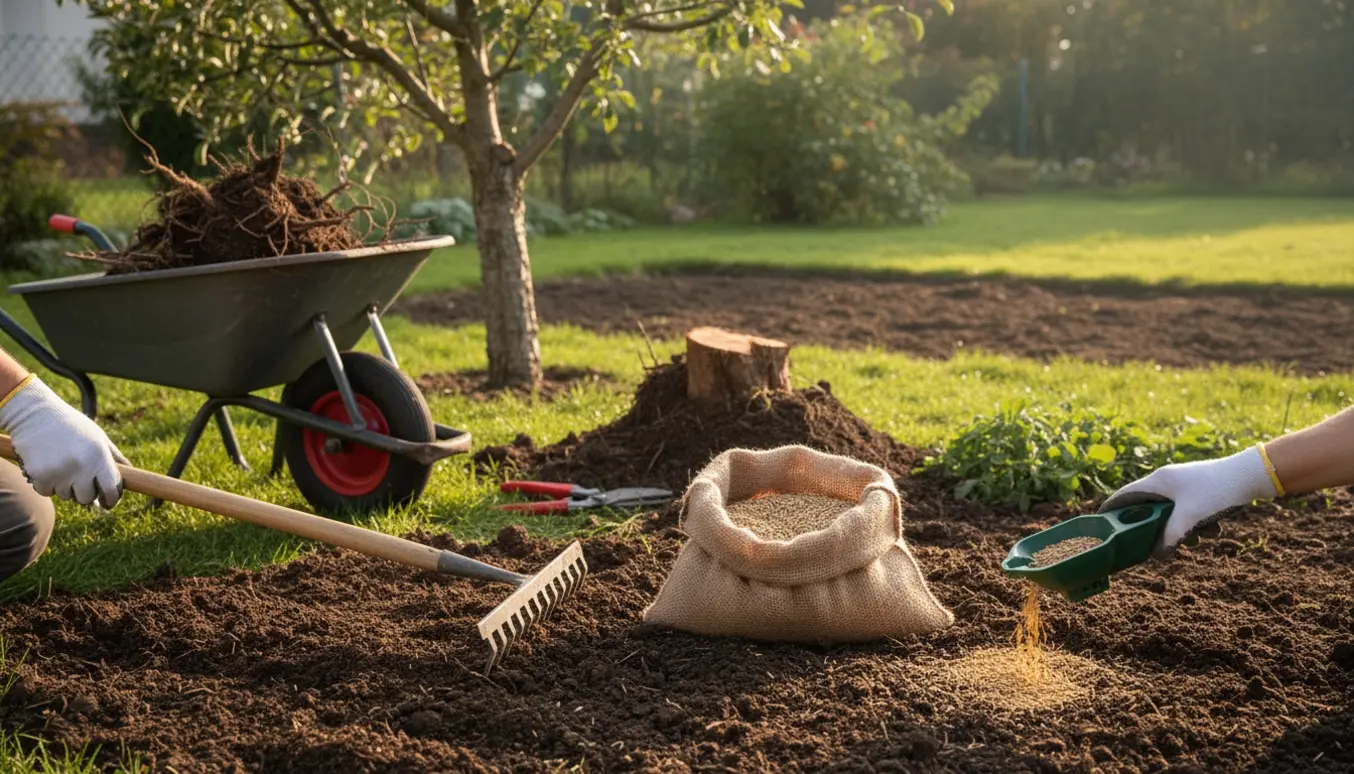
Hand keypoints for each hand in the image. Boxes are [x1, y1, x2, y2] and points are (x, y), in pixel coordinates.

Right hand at [0, 375, 125, 507]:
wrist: (35, 414)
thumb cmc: (71, 426)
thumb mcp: (98, 437)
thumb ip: (114, 458)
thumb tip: (129, 479)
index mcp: (99, 456)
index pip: (111, 490)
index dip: (111, 499)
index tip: (108, 502)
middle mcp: (81, 466)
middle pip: (88, 499)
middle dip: (85, 492)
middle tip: (79, 476)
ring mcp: (59, 472)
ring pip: (67, 496)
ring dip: (65, 486)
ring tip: (60, 463)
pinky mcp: (39, 476)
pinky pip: (47, 492)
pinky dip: (47, 484)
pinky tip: (46, 465)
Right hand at [1098, 445, 1278, 559]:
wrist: (1250, 475)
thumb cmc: (1216, 490)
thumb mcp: (1190, 517)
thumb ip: (1170, 537)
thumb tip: (1158, 555)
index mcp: (1157, 481)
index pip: (1124, 496)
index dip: (1110, 510)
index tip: (1100, 525)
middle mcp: (1166, 481)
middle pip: (1148, 508)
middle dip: (1154, 529)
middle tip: (1153, 545)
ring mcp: (1182, 485)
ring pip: (1171, 513)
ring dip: (1182, 529)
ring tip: (1197, 539)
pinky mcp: (1198, 490)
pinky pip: (1187, 511)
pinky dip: (1196, 524)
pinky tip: (1213, 530)